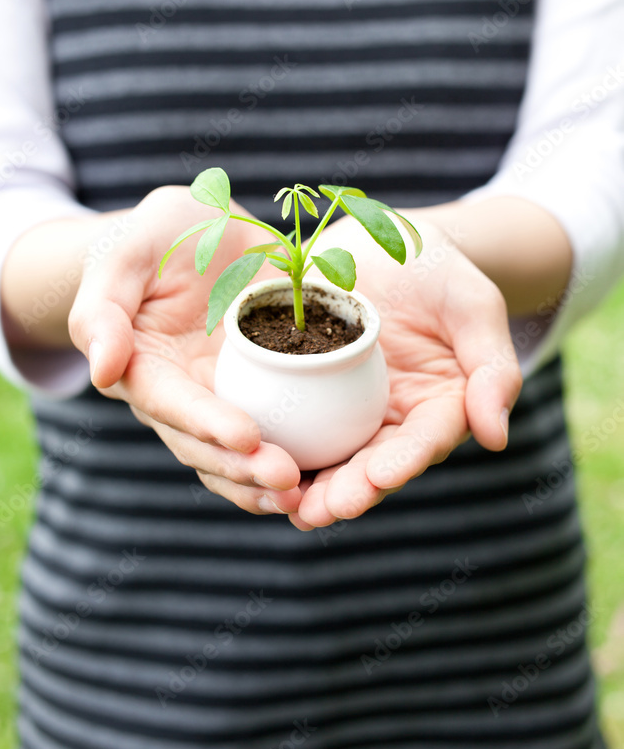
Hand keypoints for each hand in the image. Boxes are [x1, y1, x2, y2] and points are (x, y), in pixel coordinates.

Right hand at [67, 186, 301, 514]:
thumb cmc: (149, 239)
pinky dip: (301, 457)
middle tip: (287, 478)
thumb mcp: (122, 256)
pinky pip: (279, 431)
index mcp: (143, 369)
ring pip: (239, 456)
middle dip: (244, 468)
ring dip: (268, 481)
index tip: (246, 437)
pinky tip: (330, 473)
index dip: (206, 424)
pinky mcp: (263, 389)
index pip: (171, 404)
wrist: (196, 229)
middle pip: (206, 447)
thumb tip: (102, 370)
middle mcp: (182, 396)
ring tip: (306, 492)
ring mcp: (223, 398)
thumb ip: (102, 309)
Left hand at [290, 215, 522, 529]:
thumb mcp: (474, 306)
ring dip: (310, 485)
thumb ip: (492, 367)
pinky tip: (252, 463)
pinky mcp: (309, 391)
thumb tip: (496, 437)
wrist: (384, 240)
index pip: (423, 442)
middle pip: (373, 465)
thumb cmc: (441, 271)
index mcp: (438, 408)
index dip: (403, 462)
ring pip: (331, 457)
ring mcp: (349, 410)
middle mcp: (393, 420)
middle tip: (323, 509)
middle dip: (349, 490)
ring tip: (288, 505)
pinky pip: (294, 423)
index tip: (380, 475)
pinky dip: (277, 446)